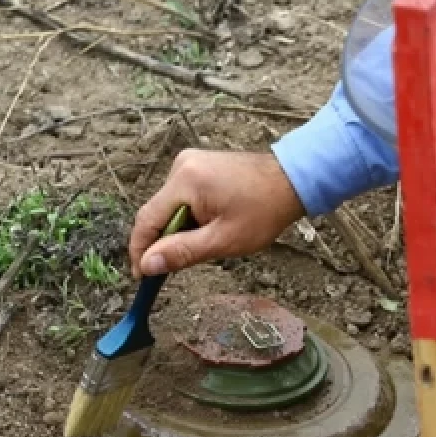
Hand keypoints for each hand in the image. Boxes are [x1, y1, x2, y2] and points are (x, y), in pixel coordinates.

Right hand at [128, 149, 305, 277]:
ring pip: (171, 206)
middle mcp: (182, 165)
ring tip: (208, 240)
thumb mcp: (223, 240)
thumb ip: (182, 252)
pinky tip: (212, 225)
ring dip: (180, 228)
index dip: (141, 250)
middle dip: (165, 240)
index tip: (143, 275)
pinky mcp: (201, 165)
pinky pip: (184, 196)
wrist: (294, 181)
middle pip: (158, 211)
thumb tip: (148, 265)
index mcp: (185, 179)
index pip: (146, 219)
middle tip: (178, 265)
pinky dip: (191, 215)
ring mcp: (192, 162)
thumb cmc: (265, 210)